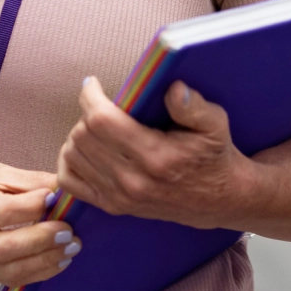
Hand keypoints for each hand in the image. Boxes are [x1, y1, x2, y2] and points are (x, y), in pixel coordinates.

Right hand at [0, 155, 78, 285]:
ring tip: (70, 248)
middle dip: (41, 242)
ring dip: (44, 263)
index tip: (56, 198)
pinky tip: (55, 260)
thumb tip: (63, 188)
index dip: (31, 207)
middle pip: (1, 248)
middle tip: (68, 232)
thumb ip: (25, 180)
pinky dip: (36, 273)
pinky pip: (6, 279)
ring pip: (5, 270)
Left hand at [56, 76, 257, 229]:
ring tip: (96, 124)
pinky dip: (69, 162)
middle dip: (86, 112)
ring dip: (78, 134)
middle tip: (101, 104)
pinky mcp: (114, 207)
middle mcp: (133, 180)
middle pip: (83, 135)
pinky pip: (70, 182)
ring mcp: (120, 197)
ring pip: (73, 155)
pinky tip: (84, 149)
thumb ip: (194, 106)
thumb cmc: (215, 156)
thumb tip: (173, 88)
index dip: (90, 96)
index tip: (92, 84)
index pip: (102, 120)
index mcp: (156, 157)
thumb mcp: (215, 125)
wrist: (221, 200)